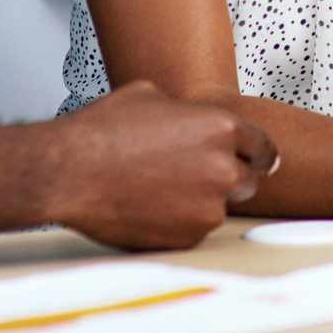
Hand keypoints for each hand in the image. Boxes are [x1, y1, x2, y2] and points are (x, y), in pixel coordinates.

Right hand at [46, 80, 277, 249]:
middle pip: (248, 180)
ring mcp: (207, 207)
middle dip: (228, 178)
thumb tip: (189, 118)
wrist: (69, 172)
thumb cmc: (102, 132)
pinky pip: (194, 230)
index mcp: (221, 128)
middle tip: (195, 176)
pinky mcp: (187, 236)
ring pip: (218, 207)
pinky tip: (149, 207)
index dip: (258, 155)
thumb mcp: (152, 96)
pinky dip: (179, 222)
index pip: (262, 147)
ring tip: (158, 189)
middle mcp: (223, 168)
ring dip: (200, 201)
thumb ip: (187, 112)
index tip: (259, 162)